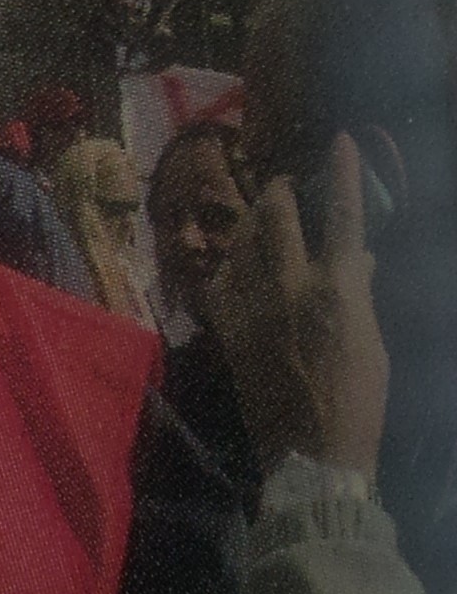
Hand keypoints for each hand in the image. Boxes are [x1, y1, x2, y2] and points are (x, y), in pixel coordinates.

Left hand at [213, 132, 387, 476]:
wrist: (314, 451)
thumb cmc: (358, 398)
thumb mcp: (372, 341)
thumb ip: (359, 292)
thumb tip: (359, 259)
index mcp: (338, 290)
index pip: (343, 219)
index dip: (342, 175)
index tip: (338, 141)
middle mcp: (290, 288)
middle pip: (275, 218)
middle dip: (279, 192)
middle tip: (286, 185)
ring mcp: (253, 308)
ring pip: (240, 244)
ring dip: (251, 224)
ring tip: (262, 218)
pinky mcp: (229, 330)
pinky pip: (220, 281)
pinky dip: (229, 266)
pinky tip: (236, 264)